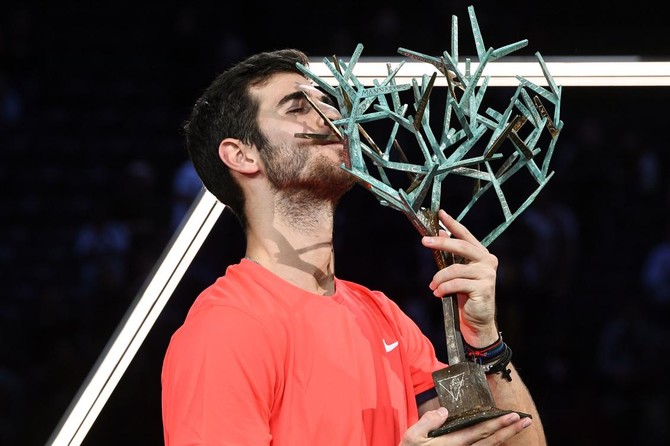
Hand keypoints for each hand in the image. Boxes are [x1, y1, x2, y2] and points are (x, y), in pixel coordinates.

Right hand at [400, 407, 531, 445]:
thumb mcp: (413, 436)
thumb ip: (428, 421)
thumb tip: (444, 411)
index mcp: (452, 443)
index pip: (480, 432)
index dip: (498, 424)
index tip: (512, 416)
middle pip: (491, 441)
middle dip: (509, 430)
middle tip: (524, 420)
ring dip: (505, 437)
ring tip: (518, 427)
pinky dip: (493, 445)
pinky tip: (500, 439)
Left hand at [421, 210, 498, 345]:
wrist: (477, 321)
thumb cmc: (466, 296)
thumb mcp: (457, 273)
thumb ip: (451, 255)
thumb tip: (439, 233)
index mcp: (482, 255)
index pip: (466, 235)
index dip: (453, 224)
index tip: (440, 214)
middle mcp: (488, 261)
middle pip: (461, 247)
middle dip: (441, 243)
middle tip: (424, 241)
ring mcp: (487, 275)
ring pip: (455, 269)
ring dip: (439, 278)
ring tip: (433, 286)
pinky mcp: (484, 288)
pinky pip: (457, 284)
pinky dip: (444, 288)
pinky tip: (438, 294)